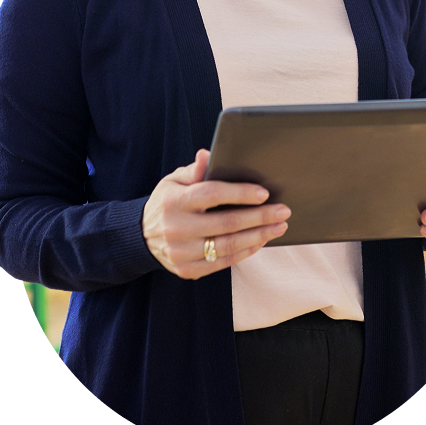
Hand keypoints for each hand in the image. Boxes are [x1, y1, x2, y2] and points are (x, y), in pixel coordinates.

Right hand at [142, 149, 290, 278]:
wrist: (142, 236)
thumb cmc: (167, 202)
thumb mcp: (174, 181)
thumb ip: (194, 170)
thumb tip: (207, 154)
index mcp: (174, 201)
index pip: (212, 195)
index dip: (240, 193)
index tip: (264, 193)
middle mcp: (177, 228)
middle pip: (227, 223)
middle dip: (259, 217)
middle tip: (283, 211)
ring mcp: (182, 252)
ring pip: (228, 246)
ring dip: (258, 236)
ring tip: (278, 227)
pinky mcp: (188, 270)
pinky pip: (223, 262)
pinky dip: (245, 252)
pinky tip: (260, 241)